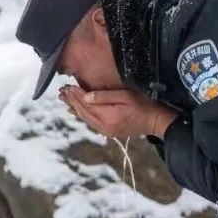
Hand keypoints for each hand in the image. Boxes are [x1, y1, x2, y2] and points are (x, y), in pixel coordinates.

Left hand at [59, 85, 178, 138]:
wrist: (156, 121)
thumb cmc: (144, 105)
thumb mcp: (125, 96)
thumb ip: (104, 96)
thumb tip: (85, 97)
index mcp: (107, 117)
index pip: (86, 104)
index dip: (76, 94)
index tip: (67, 86)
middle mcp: (103, 126)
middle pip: (83, 112)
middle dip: (72, 101)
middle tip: (61, 91)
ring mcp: (106, 130)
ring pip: (85, 118)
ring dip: (74, 107)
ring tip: (64, 99)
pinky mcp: (109, 131)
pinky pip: (90, 122)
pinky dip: (81, 115)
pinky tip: (75, 111)